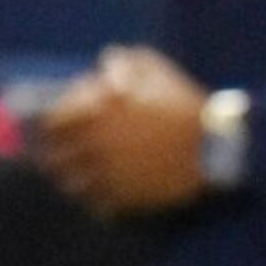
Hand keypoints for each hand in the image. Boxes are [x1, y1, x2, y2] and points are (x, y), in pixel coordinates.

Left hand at [33, 46, 211, 216]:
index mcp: (96, 114)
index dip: (51, 122)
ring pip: (70, 183)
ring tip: (77, 175)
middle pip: (54, 156)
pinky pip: (94, 204)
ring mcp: (107, 175)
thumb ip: (126, 61)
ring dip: (69, 178)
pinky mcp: (122, 198)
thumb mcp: (159, 71)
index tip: (56, 124)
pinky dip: (92, 200)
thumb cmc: (185, 107)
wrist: (214, 149)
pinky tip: (100, 194)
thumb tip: (104, 61)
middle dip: (55, 153)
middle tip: (61, 152)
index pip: (52, 122)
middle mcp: (94, 145)